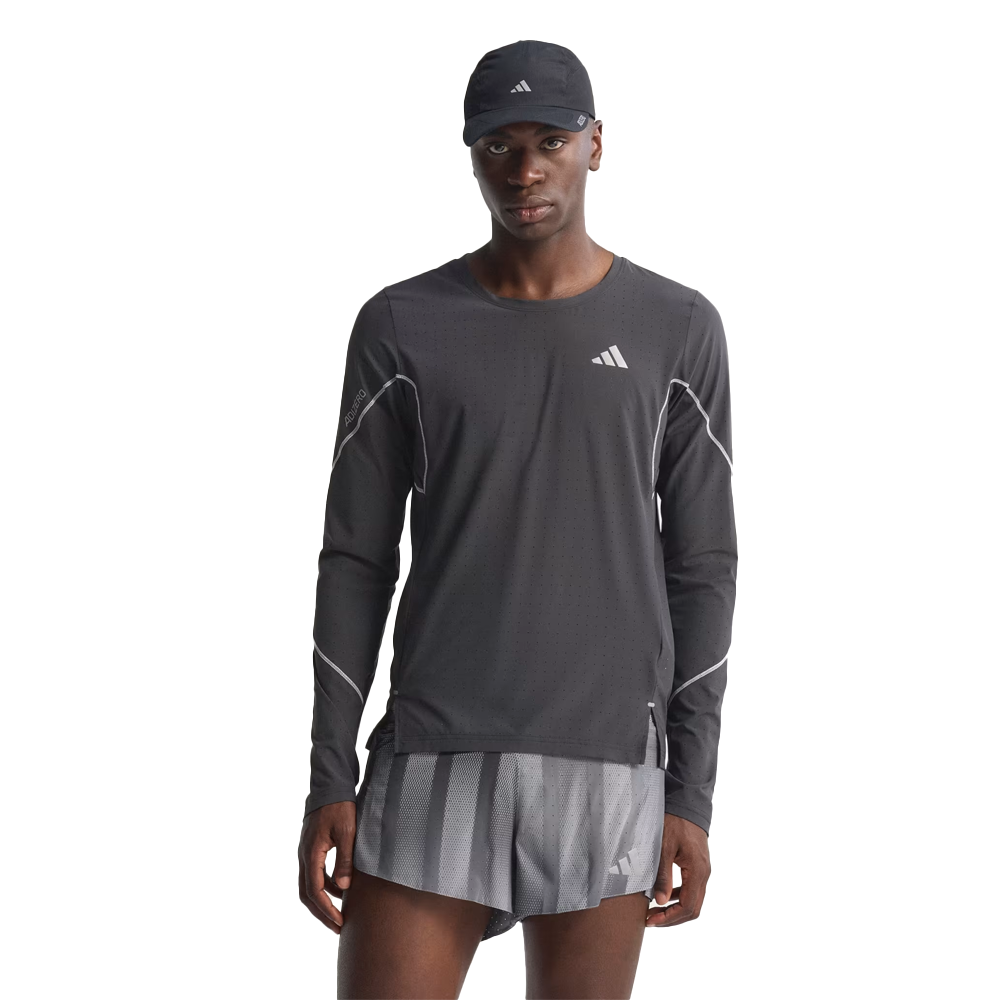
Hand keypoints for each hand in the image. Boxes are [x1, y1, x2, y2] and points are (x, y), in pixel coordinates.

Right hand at [298, 801, 356, 933]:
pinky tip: (340, 889)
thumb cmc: (340, 806)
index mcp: (311, 853)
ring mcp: (306, 852)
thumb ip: (344, 859)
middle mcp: (304, 855)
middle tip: (337, 927)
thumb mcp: (347, 832)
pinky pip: (314, 873)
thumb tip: (343, 887)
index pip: (314, 890)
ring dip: (322, 901)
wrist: (330, 785)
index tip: (339, 922)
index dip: (326, 909)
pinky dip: (324, 886)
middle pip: (306, 893)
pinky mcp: (311, 848)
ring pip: (308, 885)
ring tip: (339, 914)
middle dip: (321, 913)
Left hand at [645, 812, 710, 927]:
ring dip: (674, 909)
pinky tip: (663, 895)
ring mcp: (703, 870)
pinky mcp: (698, 866)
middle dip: (671, 918)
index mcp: (698, 871)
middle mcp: (704, 874)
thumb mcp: (664, 847)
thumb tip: (659, 901)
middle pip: (692, 908)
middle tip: (650, 920)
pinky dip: (678, 897)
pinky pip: (691, 889)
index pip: (688, 907)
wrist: (687, 803)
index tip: (651, 920)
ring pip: (693, 901)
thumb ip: (662, 875)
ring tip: (654, 911)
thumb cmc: (675, 822)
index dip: (669, 918)